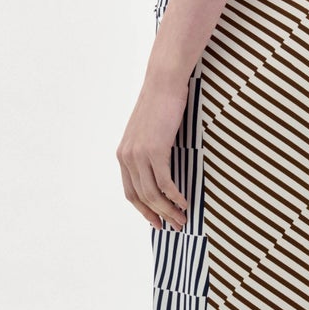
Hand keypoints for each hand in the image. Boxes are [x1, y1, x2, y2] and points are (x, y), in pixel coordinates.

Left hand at [117, 65, 191, 229]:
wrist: (163, 83)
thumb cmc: (161, 105)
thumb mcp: (150, 132)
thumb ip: (150, 152)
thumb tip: (163, 171)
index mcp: (123, 155)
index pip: (131, 193)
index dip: (144, 211)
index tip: (157, 222)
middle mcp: (127, 157)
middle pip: (142, 198)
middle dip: (159, 215)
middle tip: (175, 226)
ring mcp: (139, 154)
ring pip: (153, 194)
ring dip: (169, 209)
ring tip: (183, 218)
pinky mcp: (155, 150)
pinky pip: (165, 183)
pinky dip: (175, 196)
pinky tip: (185, 201)